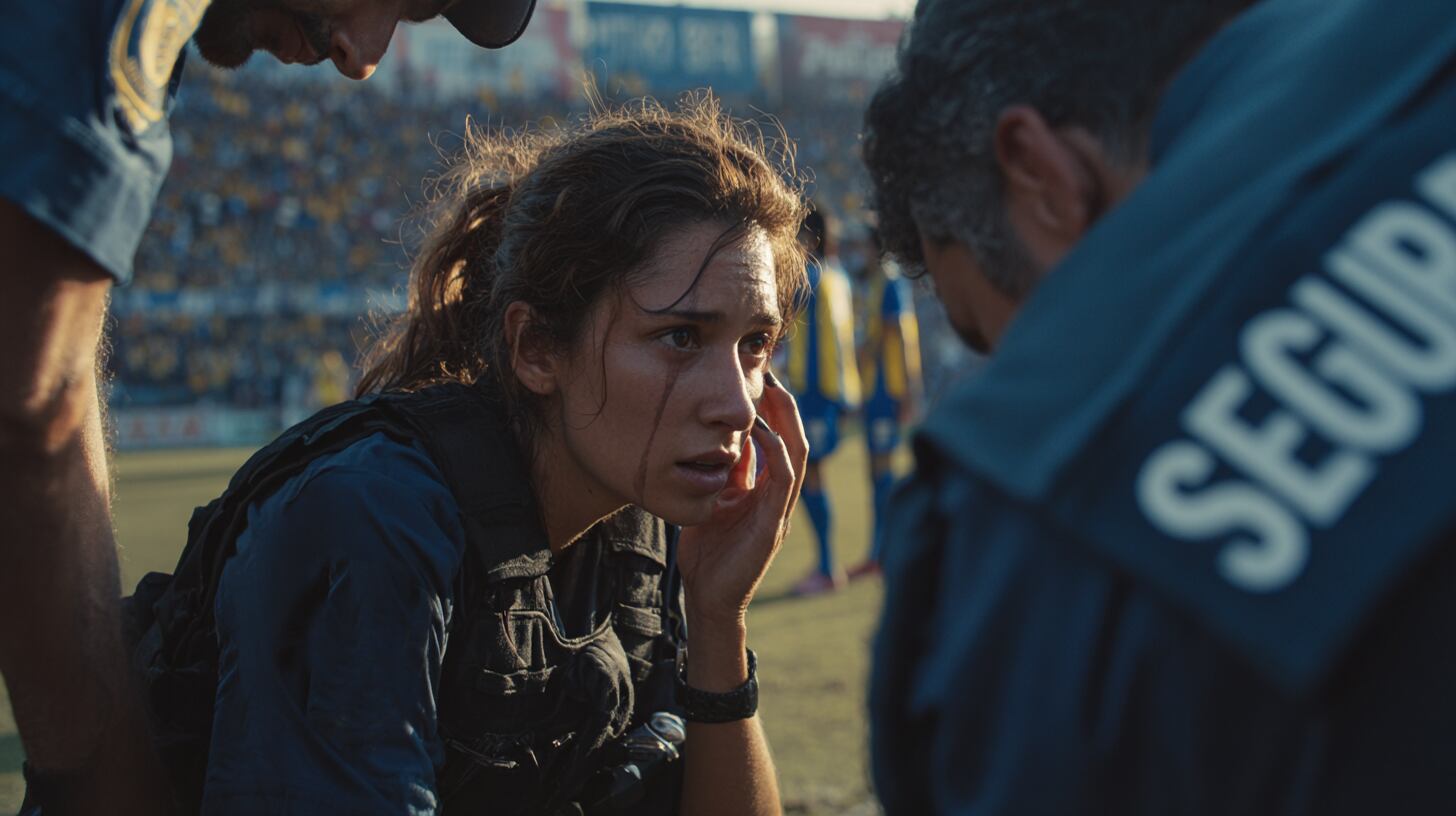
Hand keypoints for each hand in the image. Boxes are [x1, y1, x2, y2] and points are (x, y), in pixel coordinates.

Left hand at [677, 374, 807, 630]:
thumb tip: (725, 440)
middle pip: (795, 442)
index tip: (761, 380)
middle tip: (772, 374)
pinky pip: (783, 481)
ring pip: (798, 456)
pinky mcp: (773, 527)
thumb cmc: (709, 554)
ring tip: (774, 391)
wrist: (708, 599)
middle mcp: (779, 499)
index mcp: (766, 493)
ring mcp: (780, 512)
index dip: (775, 412)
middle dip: (786, 407)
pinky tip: (762, 431)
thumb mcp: (715, 502)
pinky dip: (776, 452)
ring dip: (787, 422)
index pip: (779, 443)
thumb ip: (727, 475)